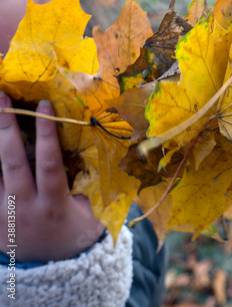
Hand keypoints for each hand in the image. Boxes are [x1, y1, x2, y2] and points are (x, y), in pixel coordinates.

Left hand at [0, 91, 104, 261]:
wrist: (56, 270)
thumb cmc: (76, 234)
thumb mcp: (85, 211)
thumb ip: (73, 184)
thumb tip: (68, 153)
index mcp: (53, 204)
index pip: (48, 162)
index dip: (46, 132)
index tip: (43, 105)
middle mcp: (24, 208)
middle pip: (11, 162)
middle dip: (6, 128)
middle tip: (2, 99)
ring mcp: (2, 215)